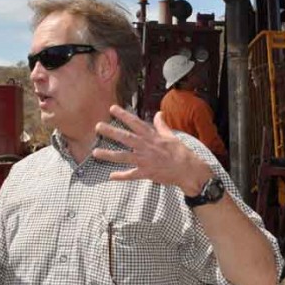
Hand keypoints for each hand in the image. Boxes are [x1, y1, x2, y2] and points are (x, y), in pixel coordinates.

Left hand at [92, 105, 212, 195]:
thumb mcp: (171, 136)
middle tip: (98, 126)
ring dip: (109, 155)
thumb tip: (159, 113)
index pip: (135, 123)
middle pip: (126, 138)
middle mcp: (146, 147)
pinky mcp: (146, 173)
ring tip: (95, 152)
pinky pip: (131, 175)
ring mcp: (145, 160)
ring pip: (124, 156)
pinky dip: (121, 176)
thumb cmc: (181, 153)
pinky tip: (111, 176)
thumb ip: (161, 125)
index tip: (112, 108)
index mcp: (152, 137)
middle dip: (111, 132)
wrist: (188, 170)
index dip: (124, 115)